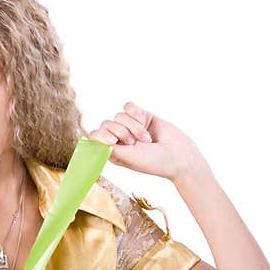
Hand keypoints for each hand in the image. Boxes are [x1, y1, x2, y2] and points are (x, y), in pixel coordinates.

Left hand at [88, 101, 204, 181]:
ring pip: (119, 115)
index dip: (102, 135)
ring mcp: (129, 126)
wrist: (179, 155)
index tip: (113, 141)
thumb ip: (108, 147)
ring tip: (146, 139)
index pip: (95, 136)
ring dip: (134, 126)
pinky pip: (128, 106)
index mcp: (111, 150)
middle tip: (136, 144)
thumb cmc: (153, 162)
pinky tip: (145, 122)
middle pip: (106, 123)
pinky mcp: (141, 116)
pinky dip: (136, 113)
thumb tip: (90, 136)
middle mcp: (118, 138)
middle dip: (122, 132)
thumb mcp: (127, 158)